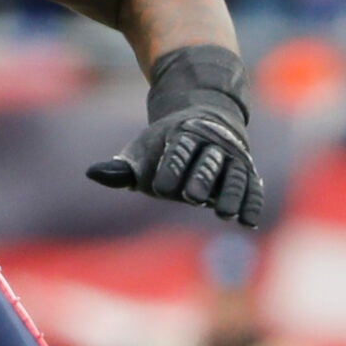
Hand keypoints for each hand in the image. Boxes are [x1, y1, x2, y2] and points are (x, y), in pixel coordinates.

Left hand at [86, 45, 263, 226]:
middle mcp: (213, 143)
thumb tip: (93, 173)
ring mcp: (233, 157)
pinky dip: (252, 203)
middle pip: (209, 160)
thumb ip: (121, 168)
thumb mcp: (141, 154)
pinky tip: (247, 222)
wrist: (202, 123)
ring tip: (223, 214)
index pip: (178, 150)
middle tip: (193, 196)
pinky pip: (253, 187)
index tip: (160, 188)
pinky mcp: (247, 172)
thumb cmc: (164, 149)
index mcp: (183, 134)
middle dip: (201, 177)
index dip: (170, 167)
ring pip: (235, 174)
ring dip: (231, 193)